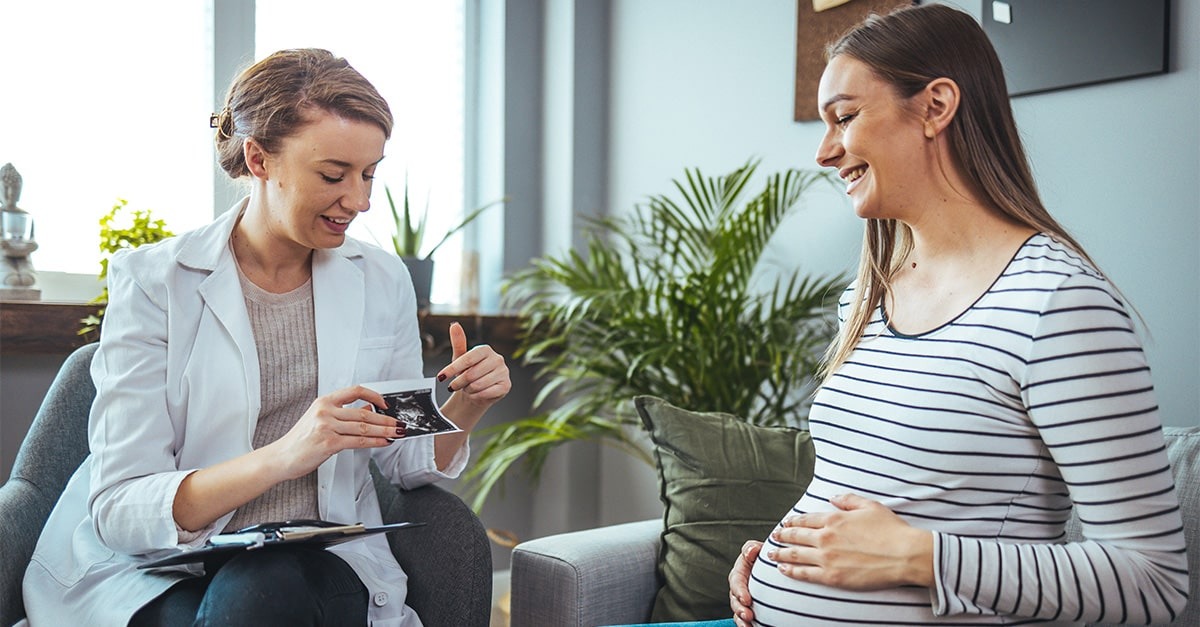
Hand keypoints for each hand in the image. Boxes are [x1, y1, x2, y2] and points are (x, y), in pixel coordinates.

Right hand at [271, 385, 401, 478]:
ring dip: (385, 431)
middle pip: (364, 413)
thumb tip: (369, 408)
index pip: (355, 391)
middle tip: (399, 423)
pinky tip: (384, 442)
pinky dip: (375, 442)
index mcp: (324, 402)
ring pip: (364, 427)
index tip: (386, 403)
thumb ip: (344, 413)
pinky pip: (358, 441)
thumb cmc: (300, 440)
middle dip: (386, 419)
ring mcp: (327, 427)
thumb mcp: (320, 419)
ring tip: (397, 433)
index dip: (374, 395)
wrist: (281, 457)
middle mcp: (325, 411)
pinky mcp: (328, 443)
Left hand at [436, 322, 510, 408]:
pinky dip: (476, 396)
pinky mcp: (506, 386)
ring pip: (478, 385)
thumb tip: (454, 325)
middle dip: (459, 383)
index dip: (452, 369)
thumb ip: (458, 342)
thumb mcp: (460, 358)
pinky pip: (485, 393)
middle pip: (471, 374)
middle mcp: (497, 359)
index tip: (441, 376)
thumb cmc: (468, 372)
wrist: (478, 391)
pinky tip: (475, 393)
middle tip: (454, 386)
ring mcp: (504, 372)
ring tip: (467, 388)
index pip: (467, 359)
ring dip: (468, 390)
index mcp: (486, 349)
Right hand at [729, 540, 761, 626]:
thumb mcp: (757, 549)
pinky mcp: (750, 609)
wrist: (776, 568)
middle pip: (735, 600)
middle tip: (748, 615)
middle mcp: (739, 588)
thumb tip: (750, 551)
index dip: (739, 591)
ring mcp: (744, 600)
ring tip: (748, 624)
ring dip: (741, 619)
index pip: (736, 582)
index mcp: (739, 573)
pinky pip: (744, 619)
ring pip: (738, 611)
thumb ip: (751, 548)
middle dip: (739, 609)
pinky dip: (746, 624)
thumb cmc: (765, 557)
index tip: (747, 599)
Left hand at [767, 493, 934, 589]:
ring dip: (780, 553)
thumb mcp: (870, 506)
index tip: (785, 524)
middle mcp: (825, 537)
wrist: (904, 555)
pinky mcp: (832, 576)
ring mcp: (827, 558)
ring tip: (771, 553)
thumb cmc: (891, 530)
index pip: (805, 520)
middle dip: (782, 536)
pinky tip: (783, 569)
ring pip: (795, 555)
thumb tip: (833, 498)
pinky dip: (791, 571)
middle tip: (774, 537)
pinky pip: (805, 573)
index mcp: (834, 519)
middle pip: (796, 536)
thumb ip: (848, 500)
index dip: (792, 522)